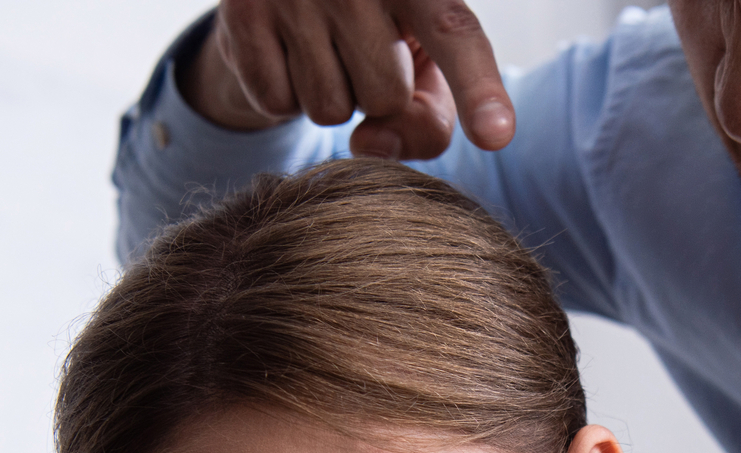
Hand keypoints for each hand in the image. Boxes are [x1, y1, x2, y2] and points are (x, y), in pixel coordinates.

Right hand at [179, 0, 514, 158]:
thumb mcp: (419, 63)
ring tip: (322, 46)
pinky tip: (285, 50)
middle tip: (359, 48)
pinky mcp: (244, 12)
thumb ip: (425, 116)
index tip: (496, 136)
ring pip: (331, 110)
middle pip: (386, 97)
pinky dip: (283, 93)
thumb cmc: (376, 31)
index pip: (454, 34)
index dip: (478, 88)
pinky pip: (278, 104)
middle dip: (376, 93)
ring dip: (331, 97)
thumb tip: (373, 149)